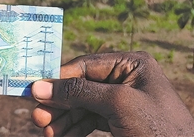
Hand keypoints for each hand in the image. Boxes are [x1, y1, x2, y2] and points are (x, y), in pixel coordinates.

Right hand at [31, 52, 193, 136]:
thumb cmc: (158, 130)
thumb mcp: (117, 105)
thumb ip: (78, 93)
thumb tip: (39, 87)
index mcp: (132, 64)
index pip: (86, 65)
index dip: (59, 79)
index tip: (35, 92)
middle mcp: (126, 78)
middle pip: (81, 86)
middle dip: (59, 103)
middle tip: (38, 119)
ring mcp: (123, 101)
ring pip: (83, 106)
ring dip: (63, 119)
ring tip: (47, 133)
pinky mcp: (121, 122)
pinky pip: (91, 120)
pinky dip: (75, 128)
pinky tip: (61, 136)